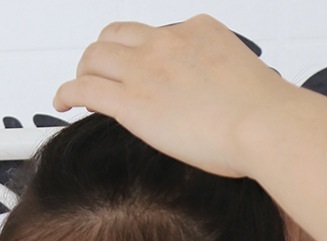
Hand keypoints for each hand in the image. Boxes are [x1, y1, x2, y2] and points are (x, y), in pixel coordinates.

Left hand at [53, 15, 287, 180]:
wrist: (264, 123)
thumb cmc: (265, 114)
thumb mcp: (245, 80)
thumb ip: (223, 81)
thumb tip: (222, 102)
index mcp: (198, 31)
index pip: (157, 35)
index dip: (142, 54)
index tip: (139, 71)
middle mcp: (167, 42)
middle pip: (117, 35)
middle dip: (104, 54)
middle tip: (99, 75)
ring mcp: (146, 68)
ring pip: (95, 56)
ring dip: (84, 71)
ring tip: (78, 90)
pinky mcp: (131, 101)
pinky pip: (84, 88)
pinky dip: (66, 92)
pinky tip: (61, 103)